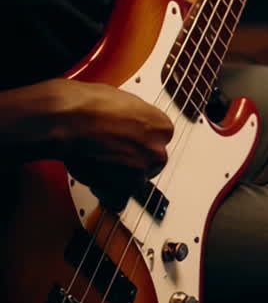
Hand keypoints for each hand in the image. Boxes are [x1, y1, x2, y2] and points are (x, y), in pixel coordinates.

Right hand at [52, 80, 173, 185]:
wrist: (71, 120)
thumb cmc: (92, 106)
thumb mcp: (126, 102)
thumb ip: (138, 119)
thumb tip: (134, 123)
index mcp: (162, 127)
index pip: (160, 141)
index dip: (141, 141)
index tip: (131, 142)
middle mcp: (156, 151)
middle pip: (151, 163)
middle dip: (135, 161)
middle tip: (114, 153)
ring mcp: (140, 172)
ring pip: (135, 182)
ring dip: (121, 178)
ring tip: (100, 163)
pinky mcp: (121, 190)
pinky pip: (119, 200)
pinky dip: (108, 194)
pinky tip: (97, 179)